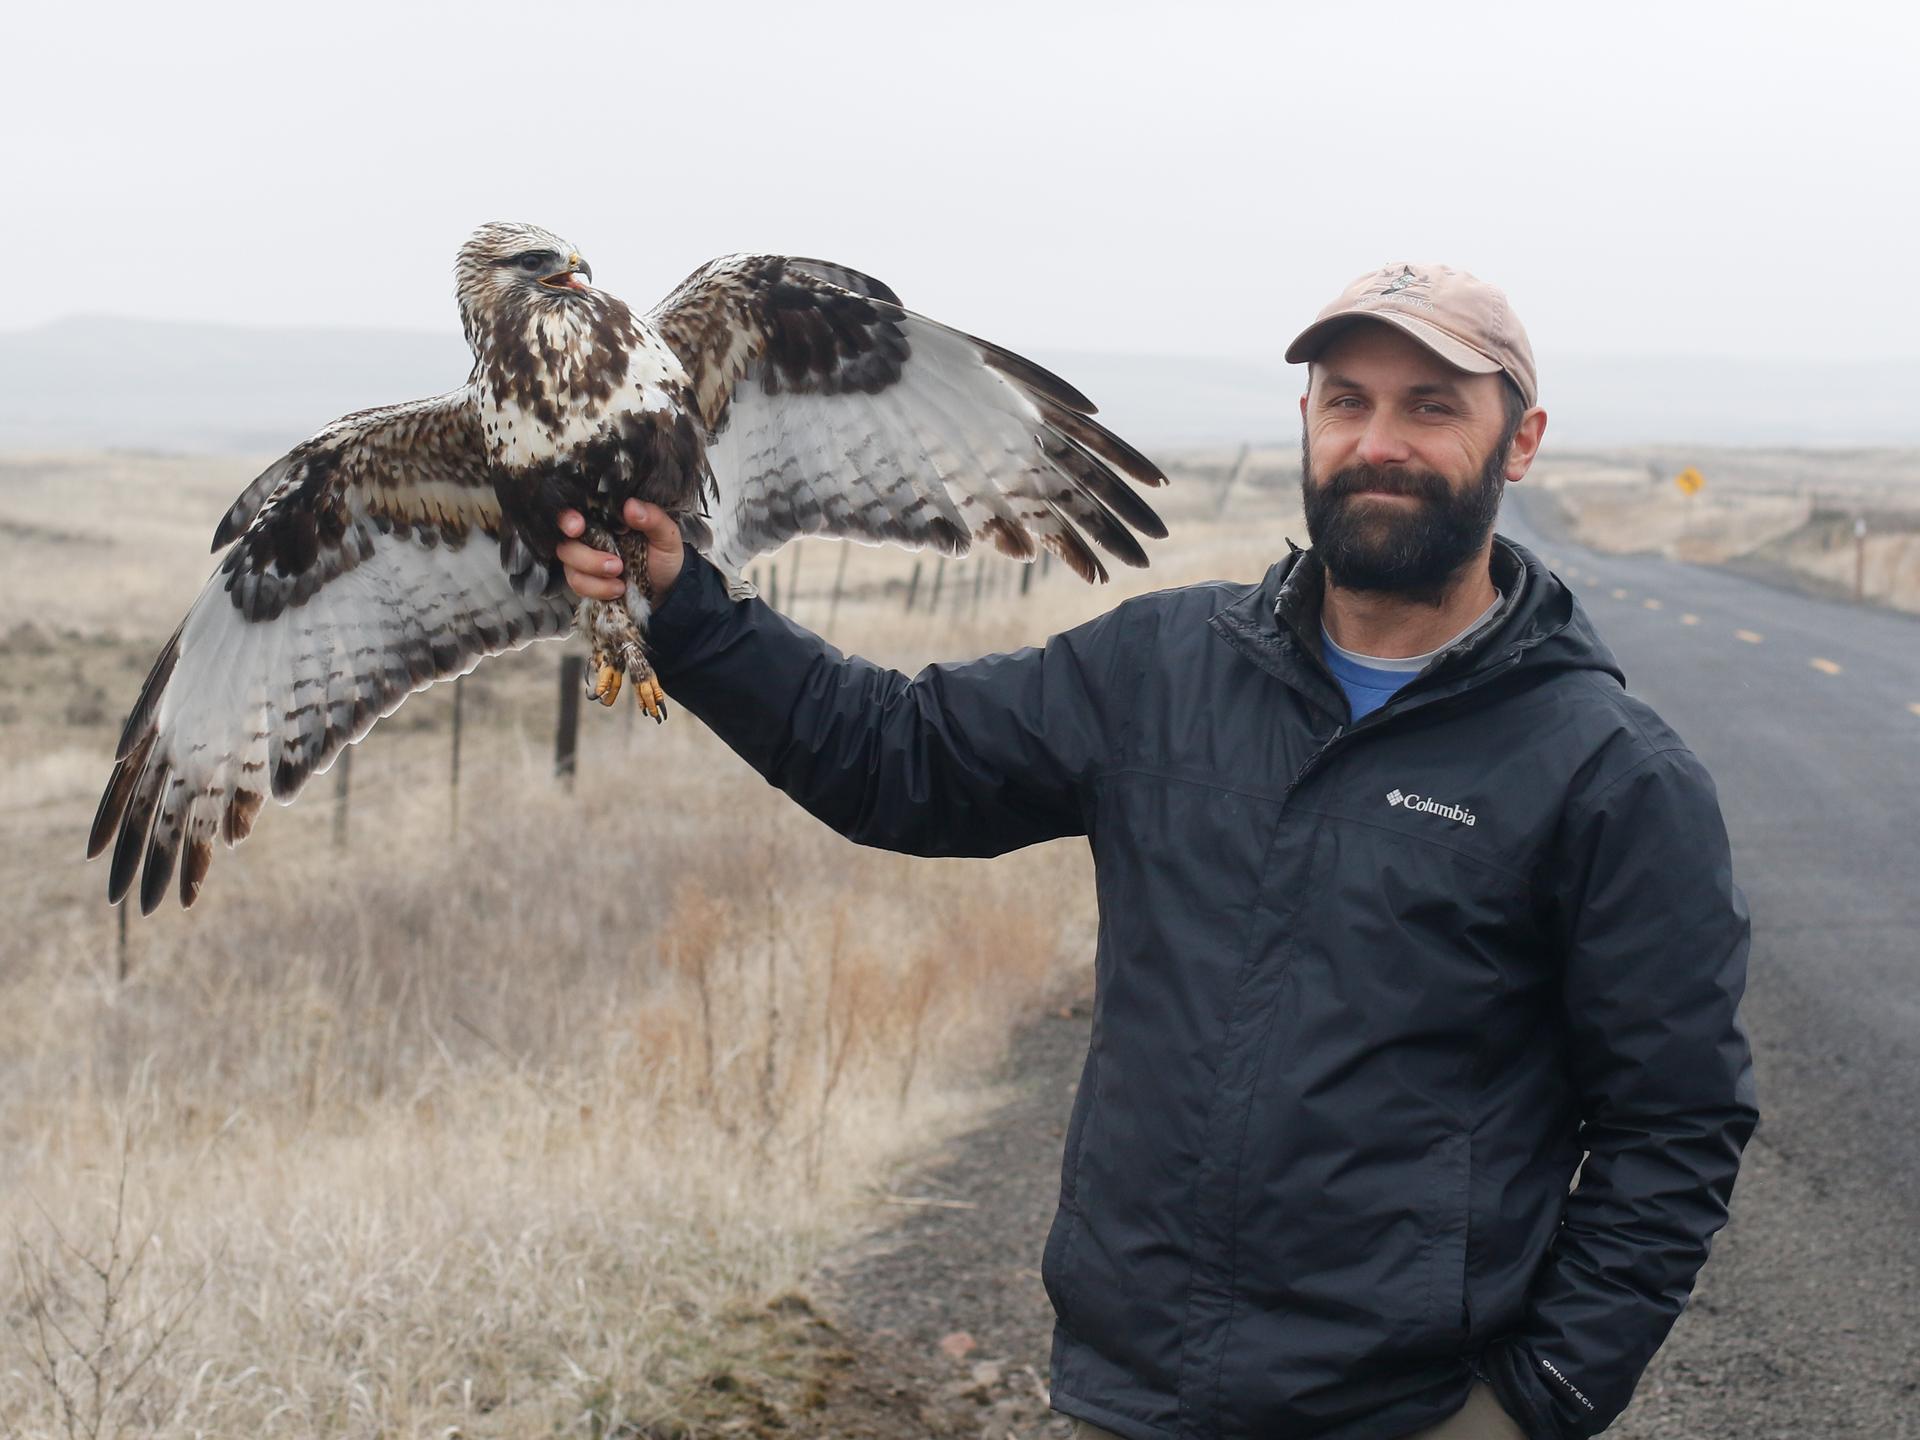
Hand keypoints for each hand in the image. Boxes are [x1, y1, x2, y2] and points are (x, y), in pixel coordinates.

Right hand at [555, 499, 684, 601]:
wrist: (667, 588)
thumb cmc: (663, 556)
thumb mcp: (667, 535)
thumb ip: (652, 518)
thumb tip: (631, 506)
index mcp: (605, 517)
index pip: (575, 509)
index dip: (567, 517)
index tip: (577, 526)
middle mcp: (589, 535)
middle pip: (565, 541)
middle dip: (585, 555)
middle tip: (616, 564)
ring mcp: (583, 558)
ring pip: (569, 563)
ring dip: (594, 573)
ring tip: (621, 575)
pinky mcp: (584, 580)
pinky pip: (577, 584)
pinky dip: (598, 589)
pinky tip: (618, 588)